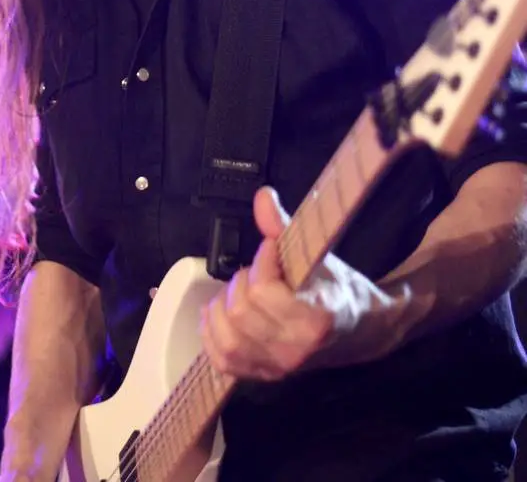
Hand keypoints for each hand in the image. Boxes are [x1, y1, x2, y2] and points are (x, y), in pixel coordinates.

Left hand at [200, 187, 409, 380]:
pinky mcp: (263, 376)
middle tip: (257, 271)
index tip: (270, 250)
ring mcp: (277, 367)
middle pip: (241, 311)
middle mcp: (294, 349)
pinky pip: (222, 360)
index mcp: (314, 319)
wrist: (360, 332)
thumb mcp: (317, 256)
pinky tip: (219, 313)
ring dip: (223, 307)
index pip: (264, 291)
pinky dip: (212, 333)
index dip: (261, 262)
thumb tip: (262, 196)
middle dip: (242, 281)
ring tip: (239, 291)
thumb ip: (284, 227)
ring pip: (227, 337)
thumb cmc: (338, 289)